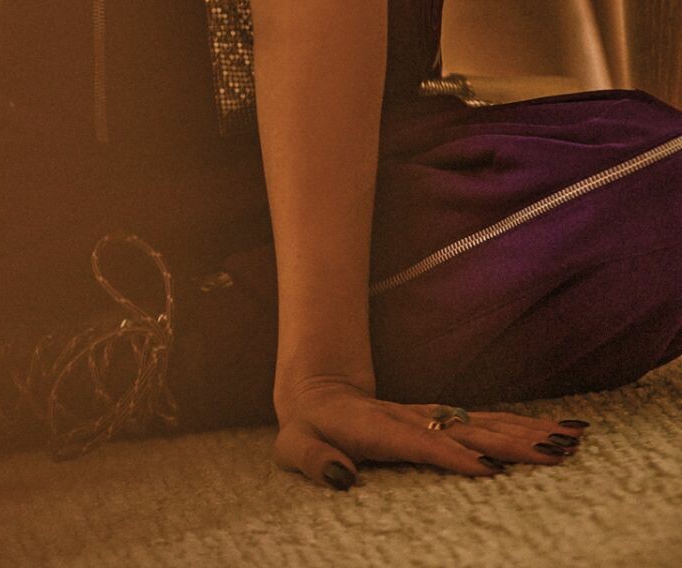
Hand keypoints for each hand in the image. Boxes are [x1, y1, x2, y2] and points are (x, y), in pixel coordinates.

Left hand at [273, 376, 588, 488]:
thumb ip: (314, 459)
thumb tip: (341, 475)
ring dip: (528, 432)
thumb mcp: (294, 445)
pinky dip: (524, 427)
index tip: (490, 470)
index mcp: (380, 429)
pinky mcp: (444, 420)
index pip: (422, 442)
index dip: (454, 455)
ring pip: (487, 423)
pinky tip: (557, 430)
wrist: (317, 390)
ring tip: (570, 440)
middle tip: (556, 453)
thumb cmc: (307, 428)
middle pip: (469, 430)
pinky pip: (488, 424)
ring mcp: (433, 417)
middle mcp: (414, 420)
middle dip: (512, 443)